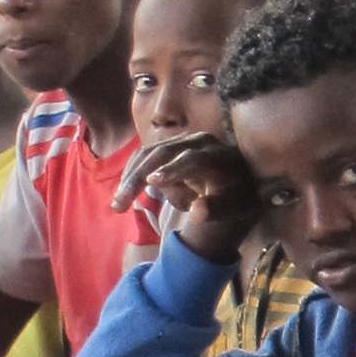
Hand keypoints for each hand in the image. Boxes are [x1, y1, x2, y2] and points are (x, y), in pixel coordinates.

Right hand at [116, 130, 259, 262]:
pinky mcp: (168, 146)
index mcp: (218, 154)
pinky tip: (125, 194)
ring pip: (148, 154)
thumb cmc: (237, 196)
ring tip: (118, 206)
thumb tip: (197, 215)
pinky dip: (132, 174)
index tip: (153, 182)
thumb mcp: (235, 207)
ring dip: (130, 178)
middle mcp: (198, 141)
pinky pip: (145, 156)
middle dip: (139, 177)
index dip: (174, 169)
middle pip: (163, 153)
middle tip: (120, 205)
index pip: (194, 159)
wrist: (237, 178)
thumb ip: (216, 209)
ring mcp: (181, 141)